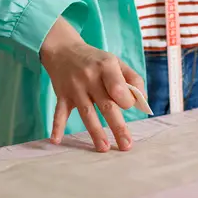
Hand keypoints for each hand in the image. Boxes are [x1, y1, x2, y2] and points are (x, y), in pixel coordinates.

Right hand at [40, 18, 144, 151]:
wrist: (63, 49)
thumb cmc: (95, 60)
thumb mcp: (115, 61)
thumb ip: (133, 79)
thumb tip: (142, 102)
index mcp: (106, 67)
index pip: (119, 88)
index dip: (126, 101)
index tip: (128, 106)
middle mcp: (90, 77)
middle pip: (106, 105)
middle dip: (118, 126)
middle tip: (126, 145)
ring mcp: (75, 88)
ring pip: (87, 113)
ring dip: (95, 132)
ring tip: (103, 148)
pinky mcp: (62, 95)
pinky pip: (59, 112)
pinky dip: (57, 126)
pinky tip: (55, 140)